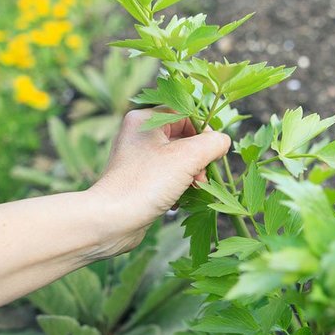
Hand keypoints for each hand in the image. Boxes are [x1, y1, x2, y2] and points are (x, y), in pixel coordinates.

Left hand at [87, 109, 230, 257]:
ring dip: (191, 175)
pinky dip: (178, 187)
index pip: (186, 113)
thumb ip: (212, 143)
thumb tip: (223, 141)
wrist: (111, 221)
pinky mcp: (139, 179)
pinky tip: (177, 201)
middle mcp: (139, 135)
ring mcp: (138, 158)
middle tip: (201, 176)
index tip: (212, 152)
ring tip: (192, 190)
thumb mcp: (187, 158)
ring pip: (178, 159)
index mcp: (144, 120)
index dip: (204, 131)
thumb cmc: (145, 184)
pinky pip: (168, 176)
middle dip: (199, 159)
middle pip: (184, 137)